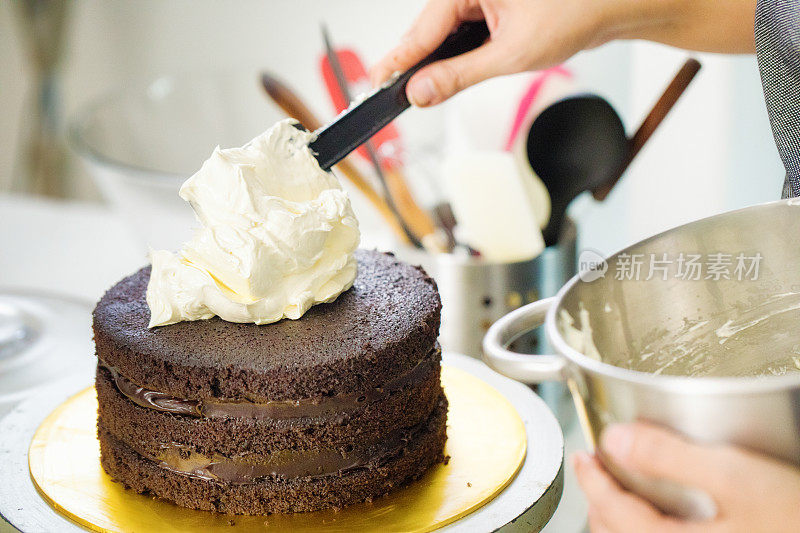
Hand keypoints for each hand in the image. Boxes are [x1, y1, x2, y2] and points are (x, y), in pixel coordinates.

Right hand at [370, 0, 611, 106]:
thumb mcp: (511, 54)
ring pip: (443, 33)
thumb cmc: (572, 14)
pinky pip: (460, 32)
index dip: (399, 59)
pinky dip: (454, 54)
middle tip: (390, 92)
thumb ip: (461, 75)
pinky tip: (446, 73)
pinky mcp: (490, 6)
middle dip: (414, 62)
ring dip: (435, 60)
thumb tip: (423, 91)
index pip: (423, 27)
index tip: (377, 82)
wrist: (608, 7)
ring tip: (416, 87)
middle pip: (428, 29)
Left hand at [574, 422, 799, 532]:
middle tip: (594, 473)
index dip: (590, 480)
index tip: (581, 456)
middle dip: (599, 503)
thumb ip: (670, 456)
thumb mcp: (738, 477)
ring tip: (618, 495)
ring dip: (619, 522)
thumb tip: (615, 440)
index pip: (610, 512)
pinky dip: (647, 532)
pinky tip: (664, 520)